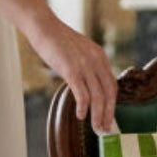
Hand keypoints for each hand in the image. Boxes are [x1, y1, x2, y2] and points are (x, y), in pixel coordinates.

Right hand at [24, 8, 117, 137]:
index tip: (109, 118)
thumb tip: (89, 84)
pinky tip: (81, 116)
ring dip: (97, 115)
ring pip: (97, 97)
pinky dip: (83, 108)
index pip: (112, 85)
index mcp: (100, 56)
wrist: (44, 26)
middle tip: (104, 129)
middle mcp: (96, 61)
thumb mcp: (79, 51)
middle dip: (108, 114)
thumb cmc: (58, 40)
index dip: (112, 104)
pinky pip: (82, 94)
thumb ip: (87, 65)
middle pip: (109, 94)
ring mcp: (84, 65)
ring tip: (95, 128)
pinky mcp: (71, 70)